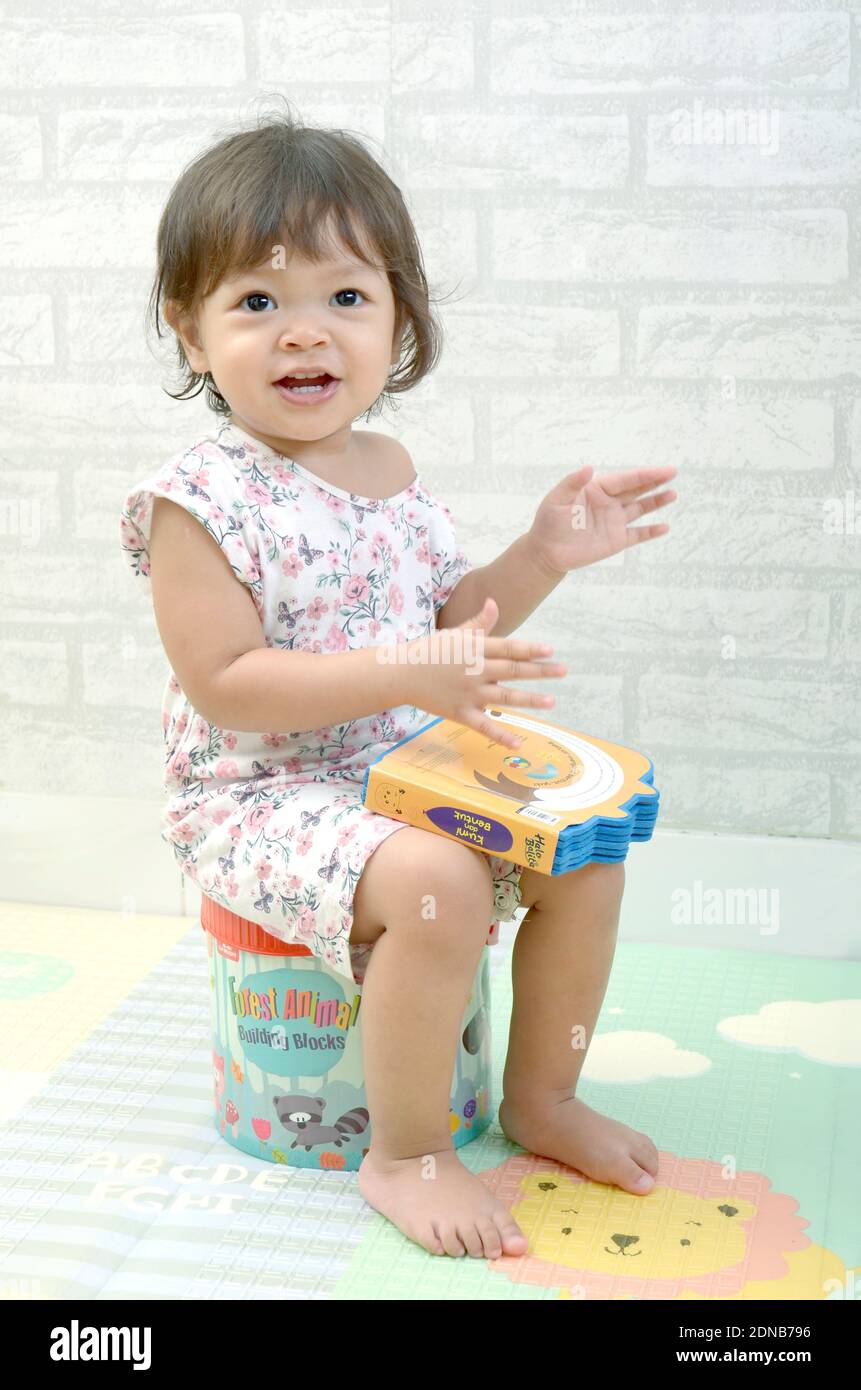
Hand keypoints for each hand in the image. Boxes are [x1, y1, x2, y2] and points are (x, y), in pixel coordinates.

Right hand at [403, 597, 565, 749]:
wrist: (400, 674)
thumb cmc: (430, 651)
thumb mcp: (454, 634)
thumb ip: (478, 623)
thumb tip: (494, 602)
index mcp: (473, 650)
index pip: (507, 648)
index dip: (529, 649)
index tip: (550, 650)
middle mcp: (474, 671)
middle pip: (511, 671)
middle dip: (539, 671)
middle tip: (562, 671)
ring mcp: (468, 694)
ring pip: (504, 698)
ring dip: (529, 700)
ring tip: (551, 701)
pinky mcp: (460, 713)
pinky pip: (485, 726)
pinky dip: (502, 736)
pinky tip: (520, 743)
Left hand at [526, 464, 677, 577]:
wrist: (546, 552)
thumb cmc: (548, 522)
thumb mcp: (556, 499)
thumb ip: (572, 483)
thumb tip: (588, 467)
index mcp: (597, 490)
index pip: (624, 480)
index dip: (644, 475)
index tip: (663, 470)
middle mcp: (609, 503)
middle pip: (636, 490)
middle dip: (654, 481)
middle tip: (673, 473)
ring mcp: (614, 521)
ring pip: (640, 509)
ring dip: (656, 502)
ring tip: (673, 494)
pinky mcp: (616, 540)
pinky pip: (637, 534)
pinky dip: (650, 531)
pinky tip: (664, 527)